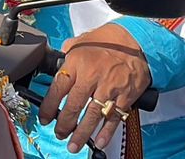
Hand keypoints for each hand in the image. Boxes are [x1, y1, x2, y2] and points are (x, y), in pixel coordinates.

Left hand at [40, 24, 151, 151]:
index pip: (58, 88)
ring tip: (74, 145)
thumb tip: (60, 60)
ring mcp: (109, 88)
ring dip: (82, 133)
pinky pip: (114, 118)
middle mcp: (92, 77)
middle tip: (59, 133)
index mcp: (78, 62)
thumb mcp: (83, 39)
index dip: (48, 106)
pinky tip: (100, 141)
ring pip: (92, 116)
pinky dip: (107, 132)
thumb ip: (69, 52)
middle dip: (64, 124)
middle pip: (73, 106)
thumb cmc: (111, 39)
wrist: (139, 41)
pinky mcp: (125, 97)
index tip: (45, 117)